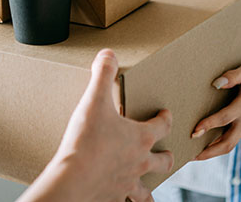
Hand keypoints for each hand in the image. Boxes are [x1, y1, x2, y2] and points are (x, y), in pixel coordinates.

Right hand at [18, 49, 173, 201]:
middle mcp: (139, 162)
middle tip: (167, 153)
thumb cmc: (86, 141)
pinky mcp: (113, 197)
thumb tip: (108, 54)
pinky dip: (124, 201)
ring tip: (150, 192)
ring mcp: (127, 183)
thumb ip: (102, 74)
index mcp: (140, 137)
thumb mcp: (94, 100)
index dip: (166, 118)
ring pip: (146, 190)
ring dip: (149, 189)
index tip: (166, 114)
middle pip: (162, 160)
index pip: (162, 125)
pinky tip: (120, 200)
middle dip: (166, 156)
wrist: (73, 180)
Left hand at [192, 62, 240, 160]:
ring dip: (211, 152)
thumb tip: (215, 84)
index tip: (194, 132)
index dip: (208, 125)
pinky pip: (231, 140)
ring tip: (192, 154)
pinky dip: (218, 144)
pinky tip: (204, 143)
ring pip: (229, 145)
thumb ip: (232, 76)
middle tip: (190, 156)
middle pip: (227, 143)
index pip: (224, 119)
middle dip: (209, 152)